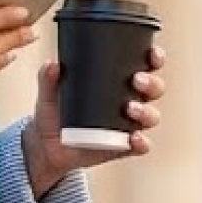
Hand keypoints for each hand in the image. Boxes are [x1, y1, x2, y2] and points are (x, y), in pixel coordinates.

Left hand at [26, 42, 166, 183]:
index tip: (152, 55)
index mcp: (118, 82)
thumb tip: (52, 64)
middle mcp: (129, 101)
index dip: (155, 59)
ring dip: (146, 111)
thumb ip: (48, 78)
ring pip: (151, 116)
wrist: (46, 147)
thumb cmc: (54, 114)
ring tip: (130, 108)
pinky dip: (141, 143)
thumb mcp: (49, 95)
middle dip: (152, 83)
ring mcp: (128, 125)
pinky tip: (133, 138)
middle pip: (154, 90)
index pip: (145, 66)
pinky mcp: (123, 147)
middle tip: (136, 80)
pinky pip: (140, 146)